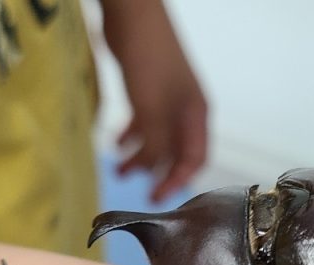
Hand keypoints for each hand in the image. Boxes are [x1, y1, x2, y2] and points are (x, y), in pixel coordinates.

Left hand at [101, 1, 207, 201]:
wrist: (133, 15)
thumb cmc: (149, 58)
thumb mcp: (151, 108)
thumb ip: (154, 143)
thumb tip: (154, 170)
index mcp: (196, 115)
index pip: (195, 159)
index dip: (178, 181)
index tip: (156, 197)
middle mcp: (185, 110)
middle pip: (176, 152)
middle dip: (157, 171)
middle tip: (137, 188)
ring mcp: (167, 100)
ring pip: (157, 139)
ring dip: (140, 156)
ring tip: (119, 168)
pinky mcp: (148, 91)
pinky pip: (144, 123)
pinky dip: (132, 136)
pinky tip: (117, 143)